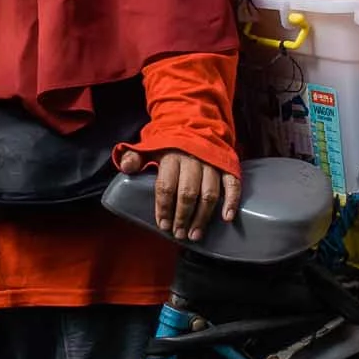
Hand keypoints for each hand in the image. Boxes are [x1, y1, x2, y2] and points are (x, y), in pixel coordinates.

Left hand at [114, 147, 240, 242]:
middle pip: (188, 193)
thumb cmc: (170, 144)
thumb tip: (126, 168)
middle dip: (183, 217)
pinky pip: (232, 184)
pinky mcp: (227, 165)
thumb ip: (135, 157)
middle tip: (179, 234)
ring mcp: (212, 163)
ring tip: (195, 234)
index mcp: (171, 156)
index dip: (164, 207)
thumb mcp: (149, 147)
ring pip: (209, 193)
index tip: (163, 225)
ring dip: (202, 216)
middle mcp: (193, 159)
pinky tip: (227, 218)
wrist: (195, 124)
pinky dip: (231, 201)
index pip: (166, 186)